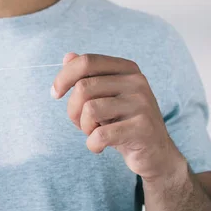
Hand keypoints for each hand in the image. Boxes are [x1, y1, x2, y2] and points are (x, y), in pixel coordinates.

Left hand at [51, 53, 186, 182]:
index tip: (55, 94)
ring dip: (84, 127)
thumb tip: (67, 57)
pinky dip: (92, 144)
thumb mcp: (104, 98)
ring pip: (89, 110)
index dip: (64, 77)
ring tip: (94, 133)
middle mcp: (137, 82)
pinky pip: (100, 134)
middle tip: (82, 124)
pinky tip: (99, 147)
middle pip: (83, 87)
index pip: (86, 62)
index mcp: (127, 69)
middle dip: (72, 110)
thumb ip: (87, 77)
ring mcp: (141, 104)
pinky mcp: (142, 128)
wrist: (155, 154)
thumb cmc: (122, 123)